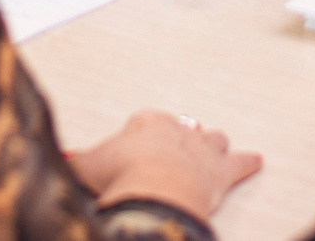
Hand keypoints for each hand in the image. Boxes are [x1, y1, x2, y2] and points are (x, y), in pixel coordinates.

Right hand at [68, 109, 260, 218]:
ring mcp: (202, 149)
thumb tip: (58, 160)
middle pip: (183, 128)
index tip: (136, 146)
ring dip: (214, 144)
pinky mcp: (222, 173)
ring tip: (215, 144)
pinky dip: (248, 163)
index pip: (145, 123)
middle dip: (180, 137)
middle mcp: (177, 129)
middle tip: (176, 147)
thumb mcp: (86, 167)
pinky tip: (256, 160)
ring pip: (213, 139)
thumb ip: (74, 162)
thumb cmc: (121, 176)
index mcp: (145, 122)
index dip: (141, 137)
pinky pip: (240, 163)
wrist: (155, 192)